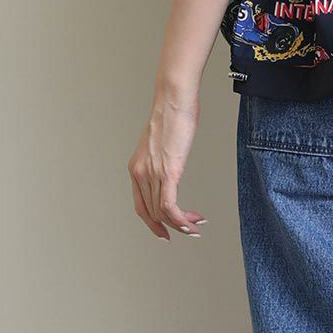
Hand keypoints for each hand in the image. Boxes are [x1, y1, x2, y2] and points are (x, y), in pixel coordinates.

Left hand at [129, 89, 204, 240]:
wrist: (174, 99)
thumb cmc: (172, 114)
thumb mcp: (163, 142)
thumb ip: (164, 157)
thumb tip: (173, 163)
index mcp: (136, 168)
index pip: (141, 206)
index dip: (153, 223)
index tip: (166, 232)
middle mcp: (140, 173)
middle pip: (153, 213)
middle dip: (173, 226)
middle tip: (191, 229)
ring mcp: (153, 173)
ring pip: (162, 212)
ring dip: (182, 224)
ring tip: (197, 224)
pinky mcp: (168, 172)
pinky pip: (170, 206)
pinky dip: (181, 219)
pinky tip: (193, 222)